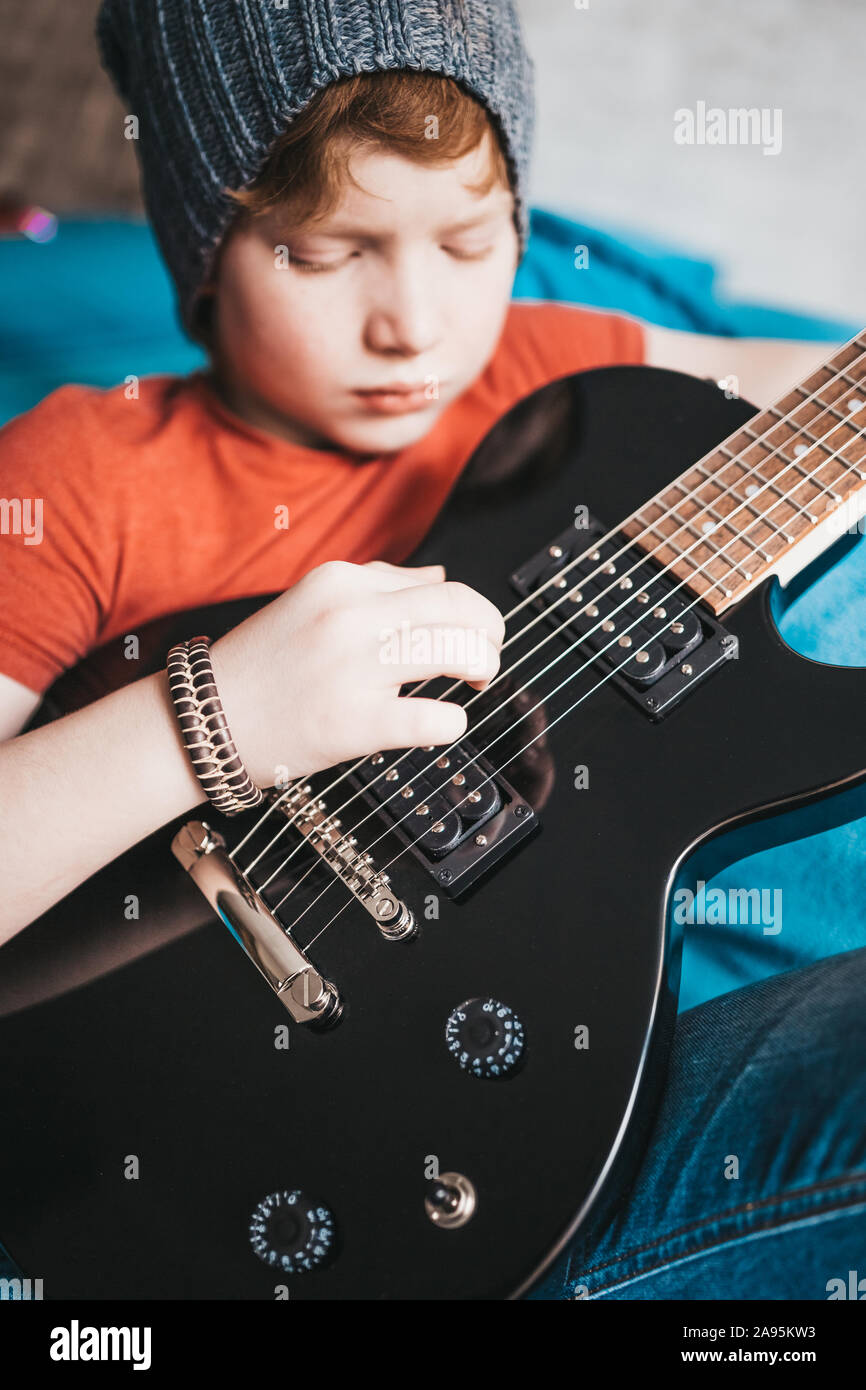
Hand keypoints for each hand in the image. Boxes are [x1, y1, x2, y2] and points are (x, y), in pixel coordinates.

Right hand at [210, 559, 504, 784]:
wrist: (204, 721)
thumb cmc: (262, 667)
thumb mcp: (313, 603)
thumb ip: (380, 586)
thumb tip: (440, 580)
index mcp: (341, 580)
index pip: (440, 585)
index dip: (473, 611)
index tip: (477, 631)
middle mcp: (349, 615)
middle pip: (460, 610)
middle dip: (491, 634)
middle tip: (487, 657)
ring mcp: (352, 668)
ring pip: (457, 652)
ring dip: (481, 668)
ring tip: (473, 682)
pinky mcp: (354, 722)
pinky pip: (435, 719)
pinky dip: (452, 722)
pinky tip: (441, 723)